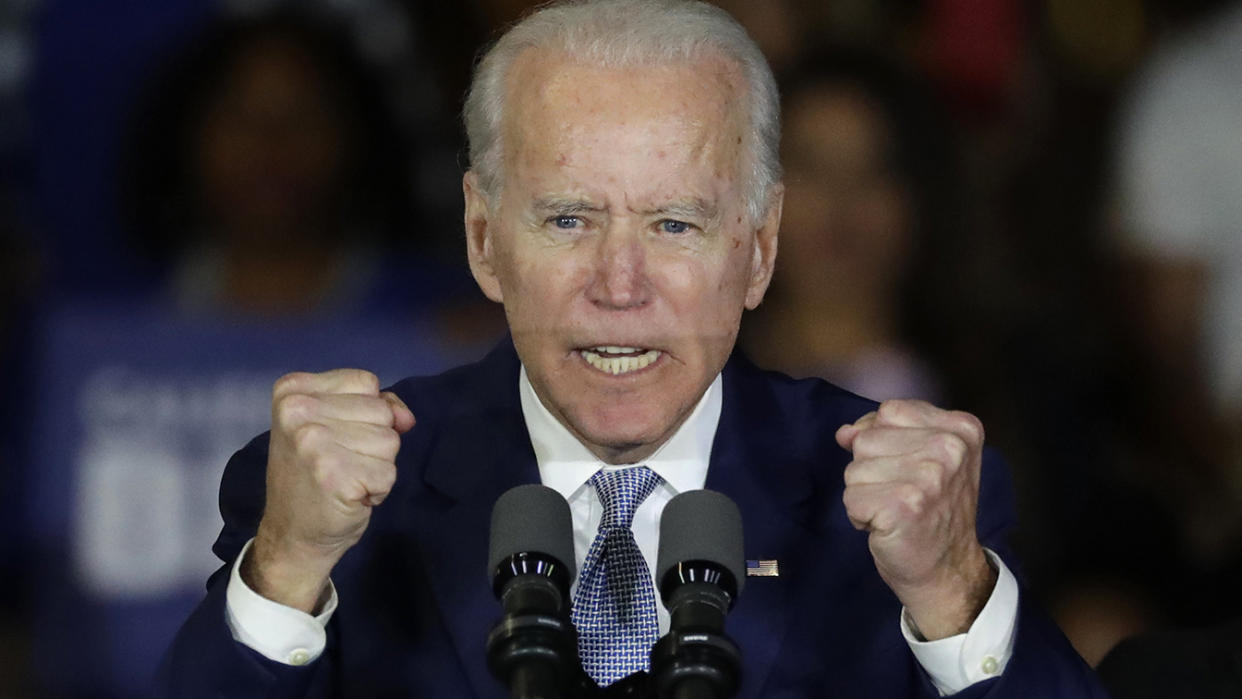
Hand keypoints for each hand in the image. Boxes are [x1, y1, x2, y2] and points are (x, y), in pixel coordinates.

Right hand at [244, 369, 414, 612]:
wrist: (291, 536)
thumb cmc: (313, 477)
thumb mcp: (335, 426)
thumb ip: (376, 406)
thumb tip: (406, 418)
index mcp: (293, 390)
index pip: (366, 382)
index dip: (366, 413)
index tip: (335, 437)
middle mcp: (298, 410)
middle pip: (381, 411)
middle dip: (372, 441)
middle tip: (340, 463)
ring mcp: (314, 442)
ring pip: (389, 441)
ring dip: (377, 466)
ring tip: (345, 478)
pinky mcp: (334, 474)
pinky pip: (389, 472)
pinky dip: (378, 489)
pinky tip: (350, 496)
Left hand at [836, 399, 995, 639]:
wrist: (948, 570)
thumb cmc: (933, 512)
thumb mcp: (923, 459)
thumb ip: (884, 433)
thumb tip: (844, 432)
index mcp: (961, 428)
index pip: (888, 411)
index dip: (883, 441)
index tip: (908, 470)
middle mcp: (950, 447)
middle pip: (867, 439)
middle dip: (872, 470)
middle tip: (903, 496)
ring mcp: (930, 476)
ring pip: (854, 468)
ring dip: (865, 494)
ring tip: (895, 511)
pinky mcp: (905, 505)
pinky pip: (851, 497)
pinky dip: (860, 516)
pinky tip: (887, 526)